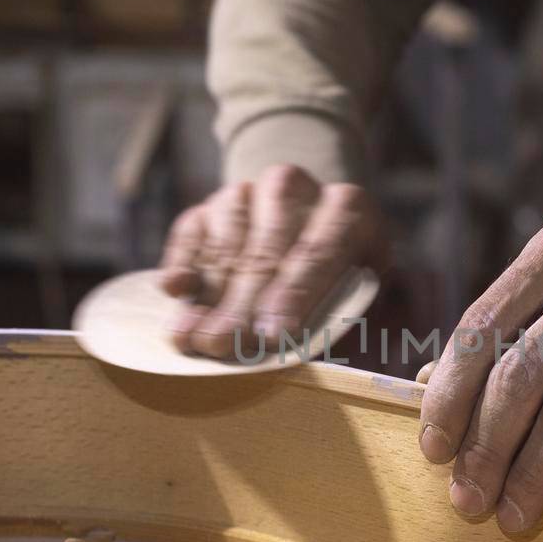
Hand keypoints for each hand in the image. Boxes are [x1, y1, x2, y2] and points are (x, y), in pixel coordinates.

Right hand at [160, 164, 385, 356]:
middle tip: (222, 344)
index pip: (319, 251)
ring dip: (208, 292)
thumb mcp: (367, 303)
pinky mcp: (208, 207)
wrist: (309, 248)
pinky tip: (175, 290)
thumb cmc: (345, 290)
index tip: (273, 334)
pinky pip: (190, 231)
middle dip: (241, 303)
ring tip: (194, 336)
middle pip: (264, 249)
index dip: (294, 294)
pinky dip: (182, 261)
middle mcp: (296, 190)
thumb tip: (337, 352)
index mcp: (349, 210)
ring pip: (225, 241)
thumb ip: (359, 325)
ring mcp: (248, 193)